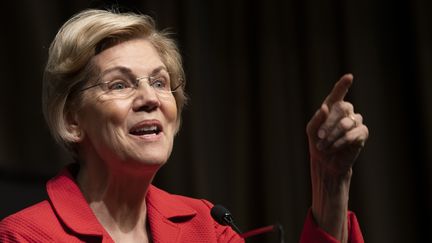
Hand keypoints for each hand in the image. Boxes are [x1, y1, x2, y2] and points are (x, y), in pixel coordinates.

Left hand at [306, 74, 368, 241]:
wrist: (326, 162)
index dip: (343, 85)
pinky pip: (353, 134)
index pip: (338, 94)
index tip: (349, 77)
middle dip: (329, 123)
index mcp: (332, 108)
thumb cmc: (318, 143)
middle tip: (320, 136)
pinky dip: (342, 142)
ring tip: (325, 146)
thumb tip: (325, 108)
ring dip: (333, 136)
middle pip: (342, 107)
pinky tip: (335, 148)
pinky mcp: (362, 133)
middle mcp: (346, 112)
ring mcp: (355, 122)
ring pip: (347, 123)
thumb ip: (316, 118)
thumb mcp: (311, 131)